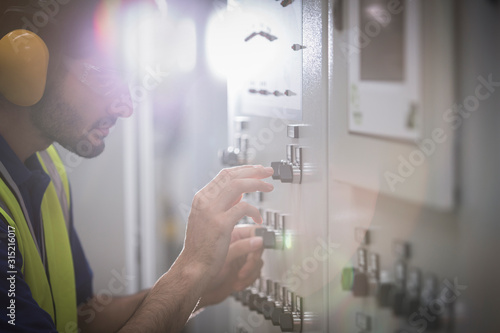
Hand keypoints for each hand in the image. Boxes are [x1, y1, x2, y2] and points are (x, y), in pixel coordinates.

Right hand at [181, 165, 273, 280]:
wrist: (193, 267)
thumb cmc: (201, 247)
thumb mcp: (208, 219)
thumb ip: (222, 204)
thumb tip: (239, 194)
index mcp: (201, 198)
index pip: (224, 175)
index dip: (243, 170)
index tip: (257, 170)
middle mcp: (204, 201)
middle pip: (232, 176)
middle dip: (253, 171)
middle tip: (268, 172)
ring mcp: (211, 212)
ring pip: (238, 186)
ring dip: (257, 184)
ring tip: (269, 187)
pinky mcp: (221, 224)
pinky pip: (244, 208)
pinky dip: (255, 211)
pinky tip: (259, 219)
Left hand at [197, 225, 264, 306]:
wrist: (195, 287)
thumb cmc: (200, 269)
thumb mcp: (224, 254)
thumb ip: (243, 246)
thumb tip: (259, 240)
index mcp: (230, 234)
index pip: (252, 232)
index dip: (258, 238)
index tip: (261, 245)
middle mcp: (236, 245)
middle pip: (258, 246)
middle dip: (252, 259)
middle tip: (245, 267)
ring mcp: (239, 259)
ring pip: (258, 260)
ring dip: (250, 271)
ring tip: (239, 277)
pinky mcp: (242, 272)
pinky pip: (255, 273)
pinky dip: (248, 280)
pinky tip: (236, 283)